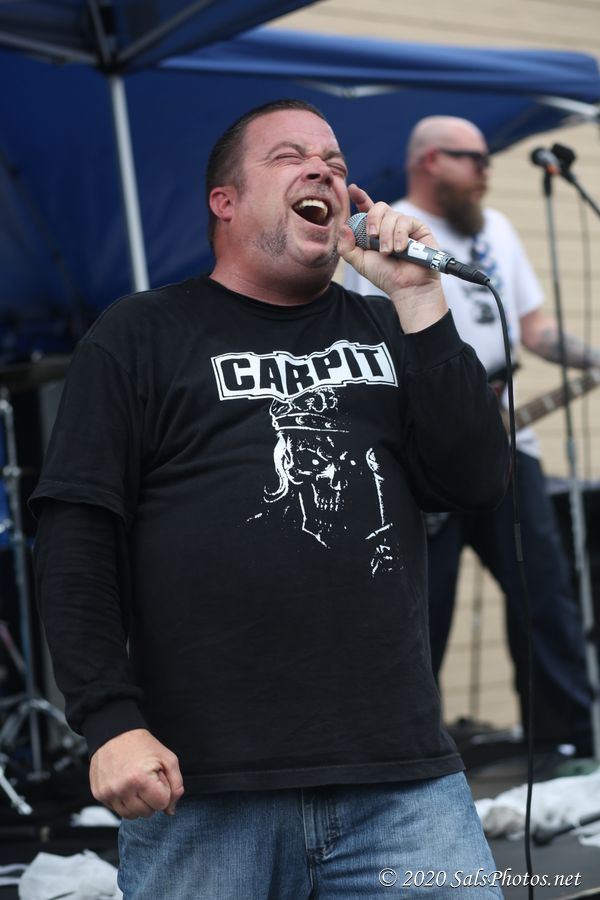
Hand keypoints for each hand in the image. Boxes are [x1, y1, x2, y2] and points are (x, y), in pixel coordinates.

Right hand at [90, 728, 183, 819]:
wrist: (114, 733)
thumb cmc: (142, 745)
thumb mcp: (167, 758)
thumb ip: (176, 785)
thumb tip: (170, 810)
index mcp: (140, 779)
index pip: (161, 804)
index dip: (163, 791)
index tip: (157, 777)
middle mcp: (122, 788)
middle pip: (146, 812)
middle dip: (151, 799)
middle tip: (147, 780)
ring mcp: (108, 793)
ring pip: (131, 815)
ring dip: (138, 804)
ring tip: (136, 784)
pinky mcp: (99, 794)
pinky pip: (117, 810)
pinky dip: (124, 801)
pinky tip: (125, 785)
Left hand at [339, 184, 447, 332]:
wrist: (406, 286)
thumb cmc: (385, 275)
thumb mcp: (360, 262)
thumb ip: (347, 247)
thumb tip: (343, 226)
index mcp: (374, 230)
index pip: (367, 209)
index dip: (360, 197)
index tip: (352, 189)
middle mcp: (389, 225)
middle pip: (378, 207)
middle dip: (373, 221)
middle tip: (372, 239)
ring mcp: (404, 225)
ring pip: (392, 215)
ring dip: (386, 235)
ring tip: (389, 253)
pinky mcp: (418, 228)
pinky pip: (405, 221)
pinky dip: (399, 235)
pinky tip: (400, 249)